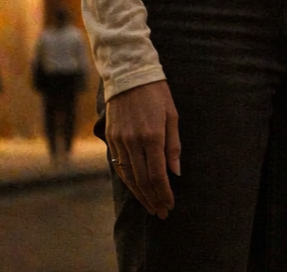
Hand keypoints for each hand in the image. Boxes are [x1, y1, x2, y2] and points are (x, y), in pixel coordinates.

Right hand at [106, 79, 179, 218]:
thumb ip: (173, 145)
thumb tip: (176, 172)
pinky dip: (128, 180)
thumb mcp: (171, 115)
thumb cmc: (156, 92)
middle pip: (142, 180)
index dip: (164, 193)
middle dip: (153, 199)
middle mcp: (133, 141)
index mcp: (152, 135)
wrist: (129, 73)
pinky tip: (135, 188)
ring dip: (140, 194)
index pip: (157, 175)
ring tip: (150, 205)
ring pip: (129, 176)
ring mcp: (120, 140)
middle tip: (161, 212)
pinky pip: (118, 166)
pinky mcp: (111, 138)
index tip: (170, 205)